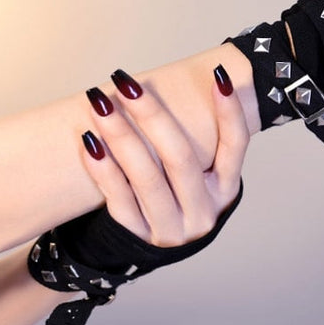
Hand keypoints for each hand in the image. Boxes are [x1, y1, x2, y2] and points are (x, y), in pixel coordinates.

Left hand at [81, 64, 247, 246]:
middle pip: (180, 158)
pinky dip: (104, 169)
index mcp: (225, 190)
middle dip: (152, 116)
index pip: (234, 146)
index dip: (229, 112)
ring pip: (146, 177)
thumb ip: (201, 140)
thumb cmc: (178, 196)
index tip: (218, 75)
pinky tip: (90, 142)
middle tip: (128, 84)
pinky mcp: (137, 236)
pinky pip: (118, 198)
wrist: (151, 249)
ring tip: (100, 103)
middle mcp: (203, 212)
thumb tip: (202, 77)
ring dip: (121, 135)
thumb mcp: (201, 176)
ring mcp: (170, 228)